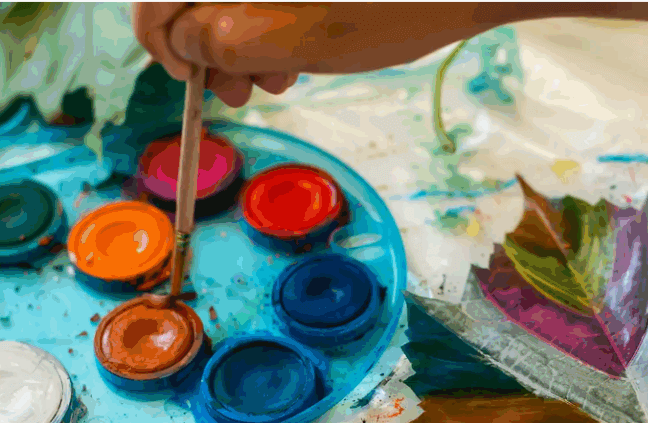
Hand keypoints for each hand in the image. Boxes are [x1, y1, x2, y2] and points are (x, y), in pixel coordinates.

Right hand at [131, 3, 507, 106]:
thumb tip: (179, 42)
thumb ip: (218, 41)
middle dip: (208, 45)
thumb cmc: (388, 8)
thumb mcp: (293, 40)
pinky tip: (294, 59)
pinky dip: (269, 26)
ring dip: (242, 41)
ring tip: (275, 82)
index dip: (161, 37)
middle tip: (238, 91)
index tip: (189, 78)